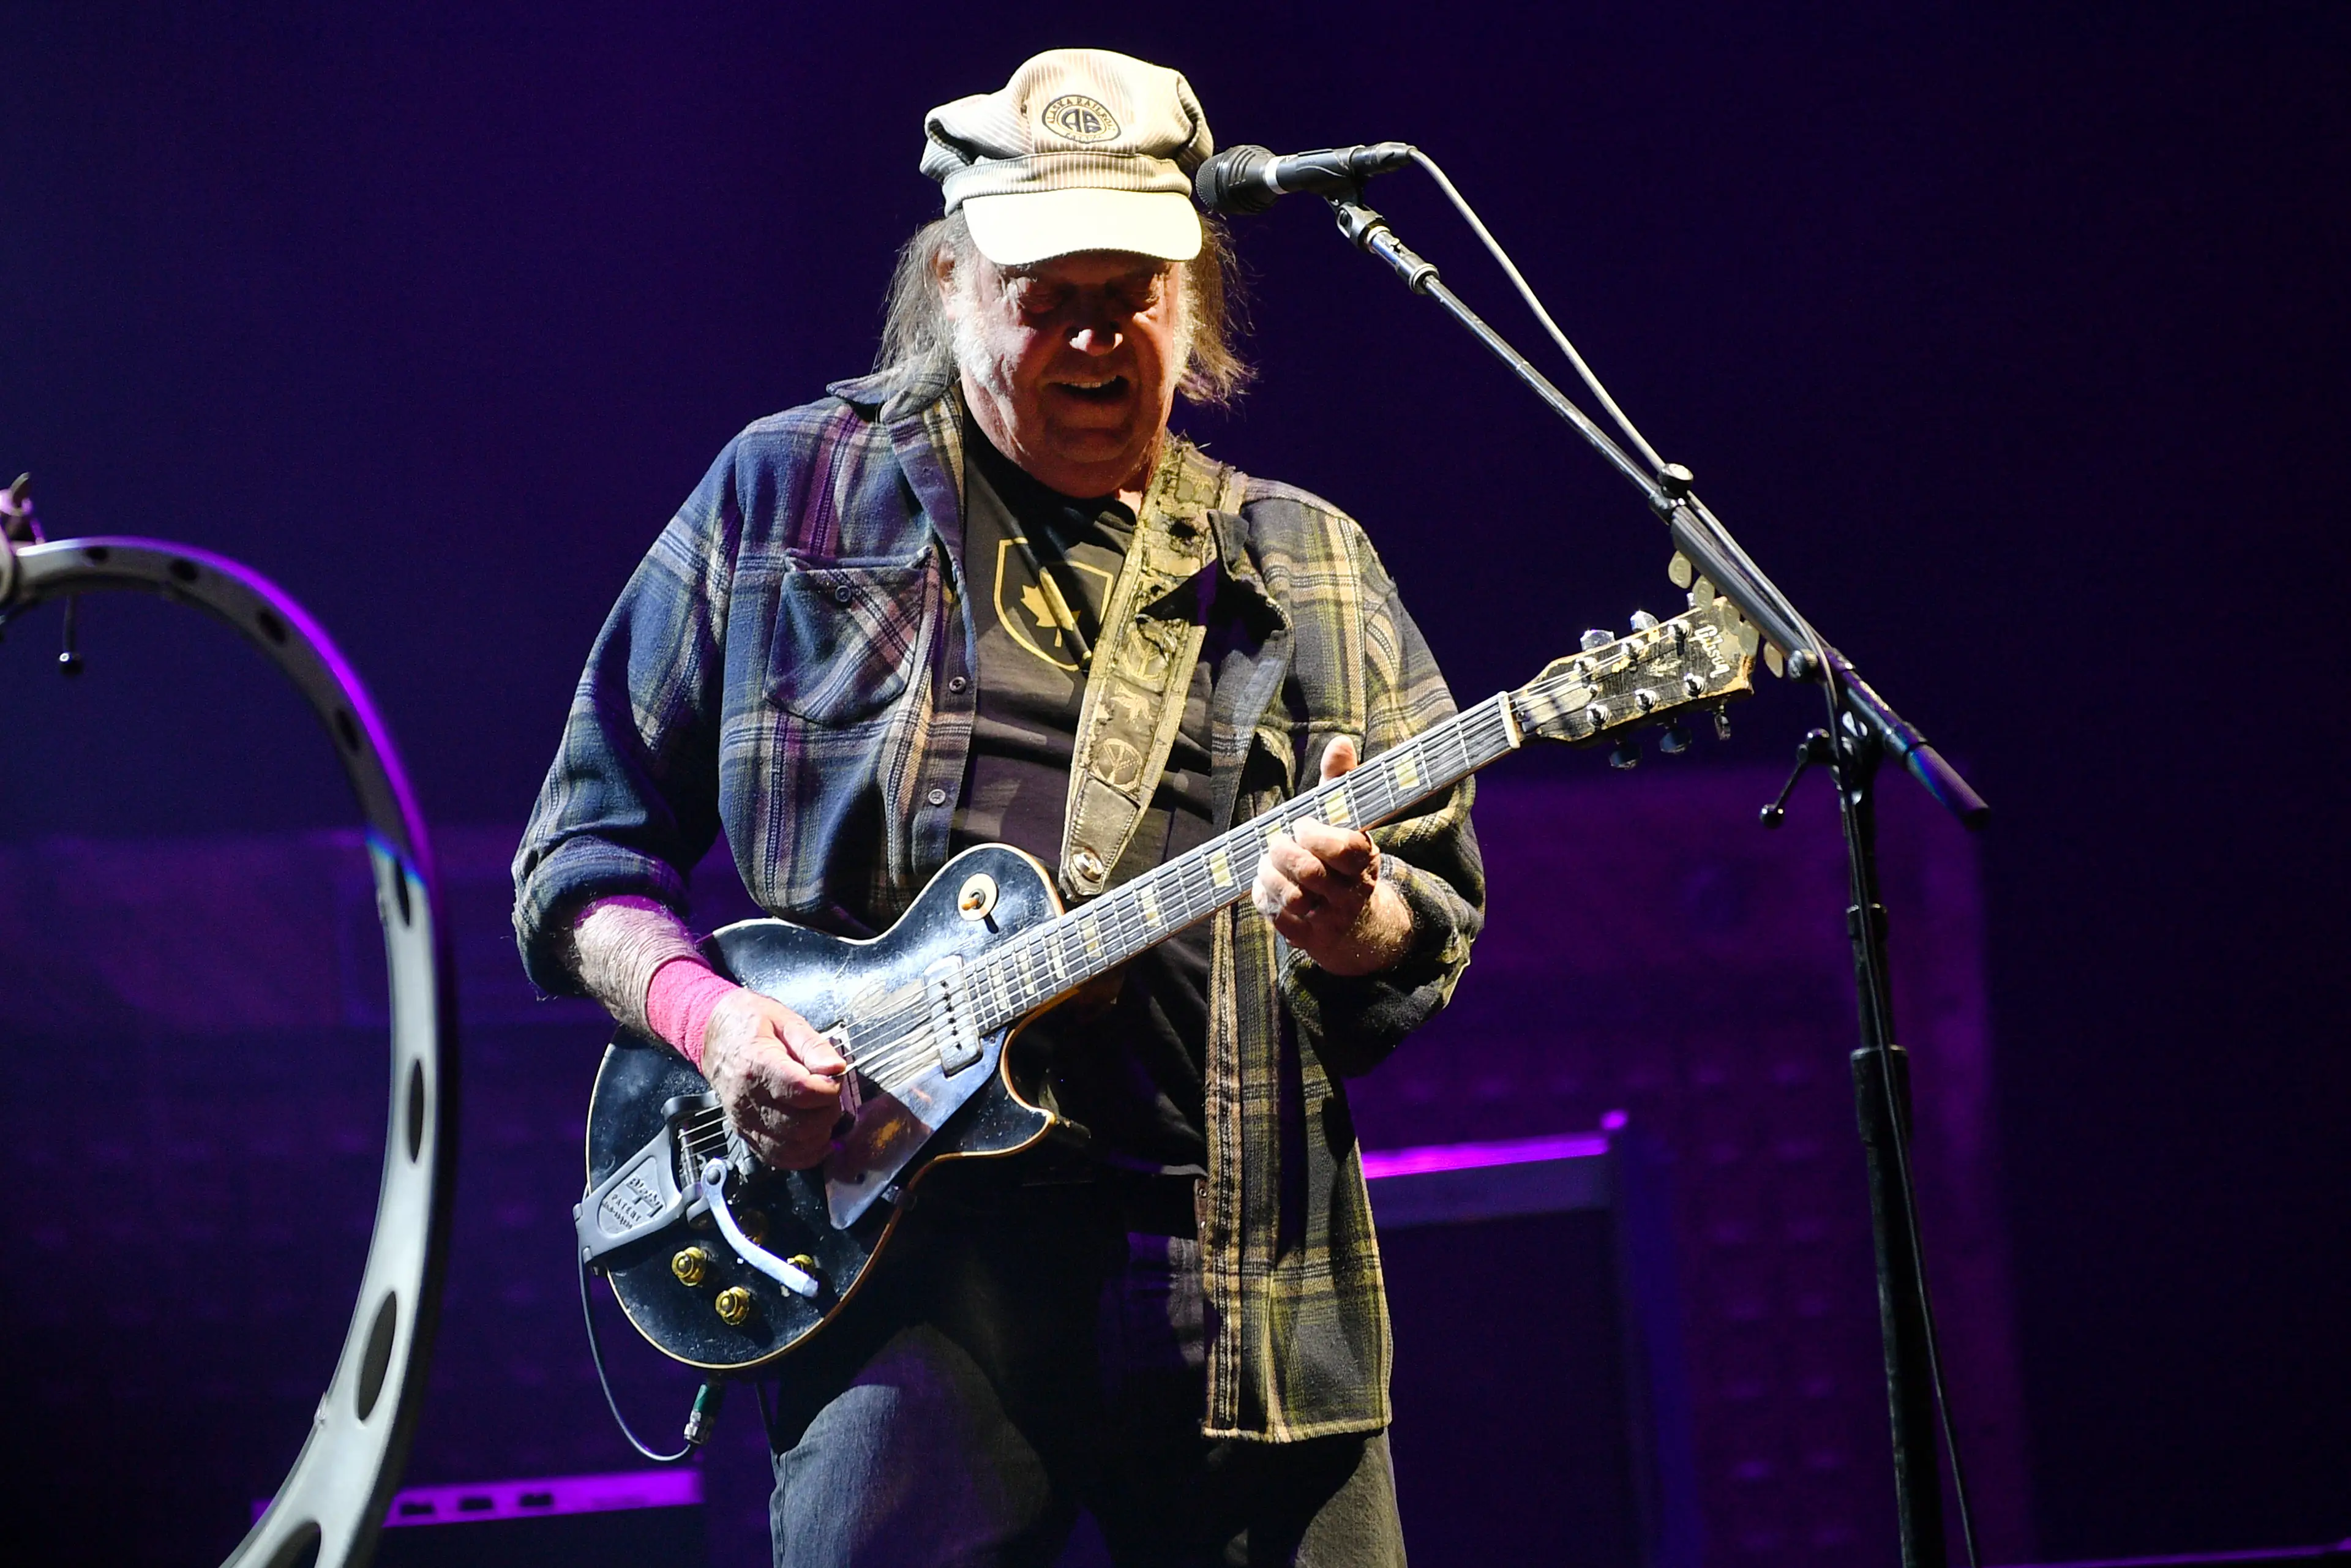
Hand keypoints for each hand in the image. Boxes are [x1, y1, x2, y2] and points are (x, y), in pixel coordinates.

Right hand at [699, 989, 848, 1170]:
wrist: (714, 1034)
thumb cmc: (749, 1024)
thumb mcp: (786, 1021)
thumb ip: (814, 1046)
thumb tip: (837, 1069)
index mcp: (757, 1065)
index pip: (802, 1092)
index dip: (829, 1089)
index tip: (835, 1078)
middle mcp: (747, 1098)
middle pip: (800, 1124)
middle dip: (828, 1113)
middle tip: (832, 1095)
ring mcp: (743, 1119)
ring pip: (790, 1146)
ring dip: (818, 1136)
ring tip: (824, 1113)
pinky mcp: (744, 1132)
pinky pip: (775, 1156)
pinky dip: (801, 1154)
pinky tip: (815, 1139)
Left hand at [1251, 736, 1413, 977]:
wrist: (1358, 926)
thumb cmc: (1344, 861)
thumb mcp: (1349, 823)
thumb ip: (1342, 783)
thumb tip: (1340, 742)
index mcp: (1365, 861)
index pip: (1346, 849)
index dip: (1317, 834)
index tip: (1301, 824)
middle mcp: (1351, 893)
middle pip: (1310, 872)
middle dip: (1284, 852)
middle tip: (1277, 842)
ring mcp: (1330, 919)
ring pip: (1293, 897)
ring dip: (1270, 875)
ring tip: (1267, 863)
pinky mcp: (1308, 938)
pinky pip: (1278, 918)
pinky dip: (1264, 897)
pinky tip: (1264, 885)